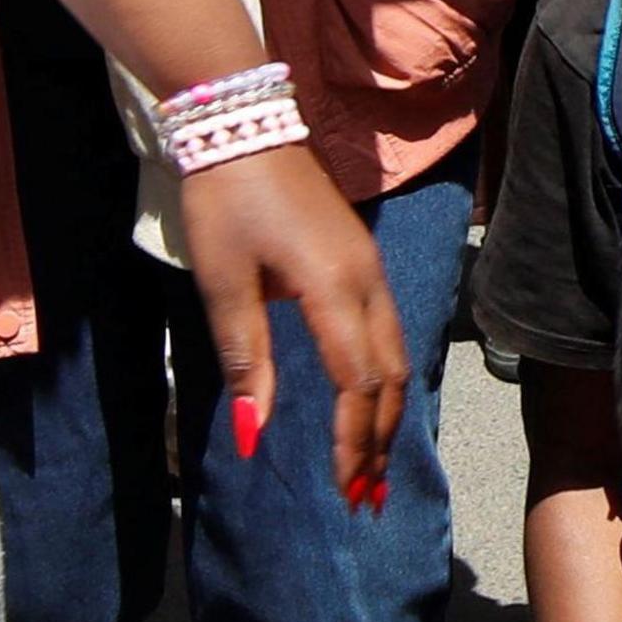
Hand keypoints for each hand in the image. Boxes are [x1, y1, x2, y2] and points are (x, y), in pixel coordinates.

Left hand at [175, 142, 408, 502]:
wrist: (246, 126)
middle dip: (377, 440)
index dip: (351, 440)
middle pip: (389, 378)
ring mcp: (372, 272)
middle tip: (364, 495)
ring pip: (397, 357)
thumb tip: (253, 433)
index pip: (357, 383)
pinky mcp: (364, 264)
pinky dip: (383, 380)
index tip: (342, 487)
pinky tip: (370, 402)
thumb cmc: (226, 203)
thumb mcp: (224, 285)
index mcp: (335, 291)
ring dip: (385, 414)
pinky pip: (389, 334)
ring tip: (371, 462)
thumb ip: (244, 360)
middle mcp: (369, 285)